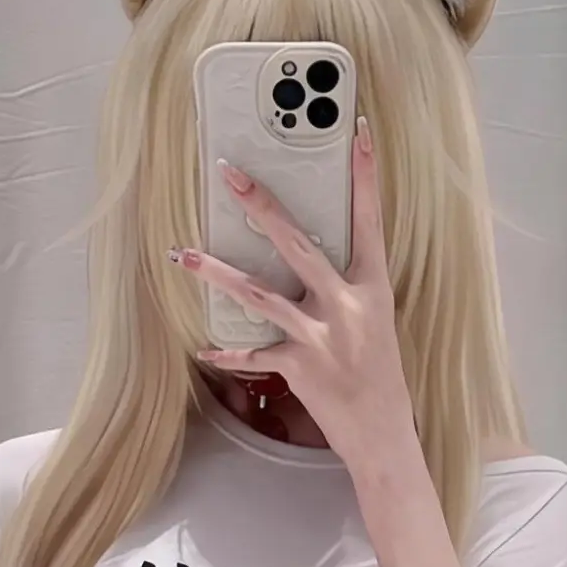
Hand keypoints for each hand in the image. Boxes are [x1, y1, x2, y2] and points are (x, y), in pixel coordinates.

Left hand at [180, 118, 415, 465]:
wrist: (384, 435)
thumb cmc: (380, 378)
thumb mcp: (374, 322)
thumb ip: (346, 289)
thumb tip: (312, 260)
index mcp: (373, 287)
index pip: (370, 220)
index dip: (364, 175)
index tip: (355, 131)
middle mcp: (348, 305)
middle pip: (298, 243)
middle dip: (261, 205)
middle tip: (229, 174)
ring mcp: (322, 335)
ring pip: (260, 293)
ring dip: (217, 273)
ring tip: (182, 255)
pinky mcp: (299, 367)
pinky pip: (253, 354)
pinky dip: (228, 353)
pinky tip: (203, 348)